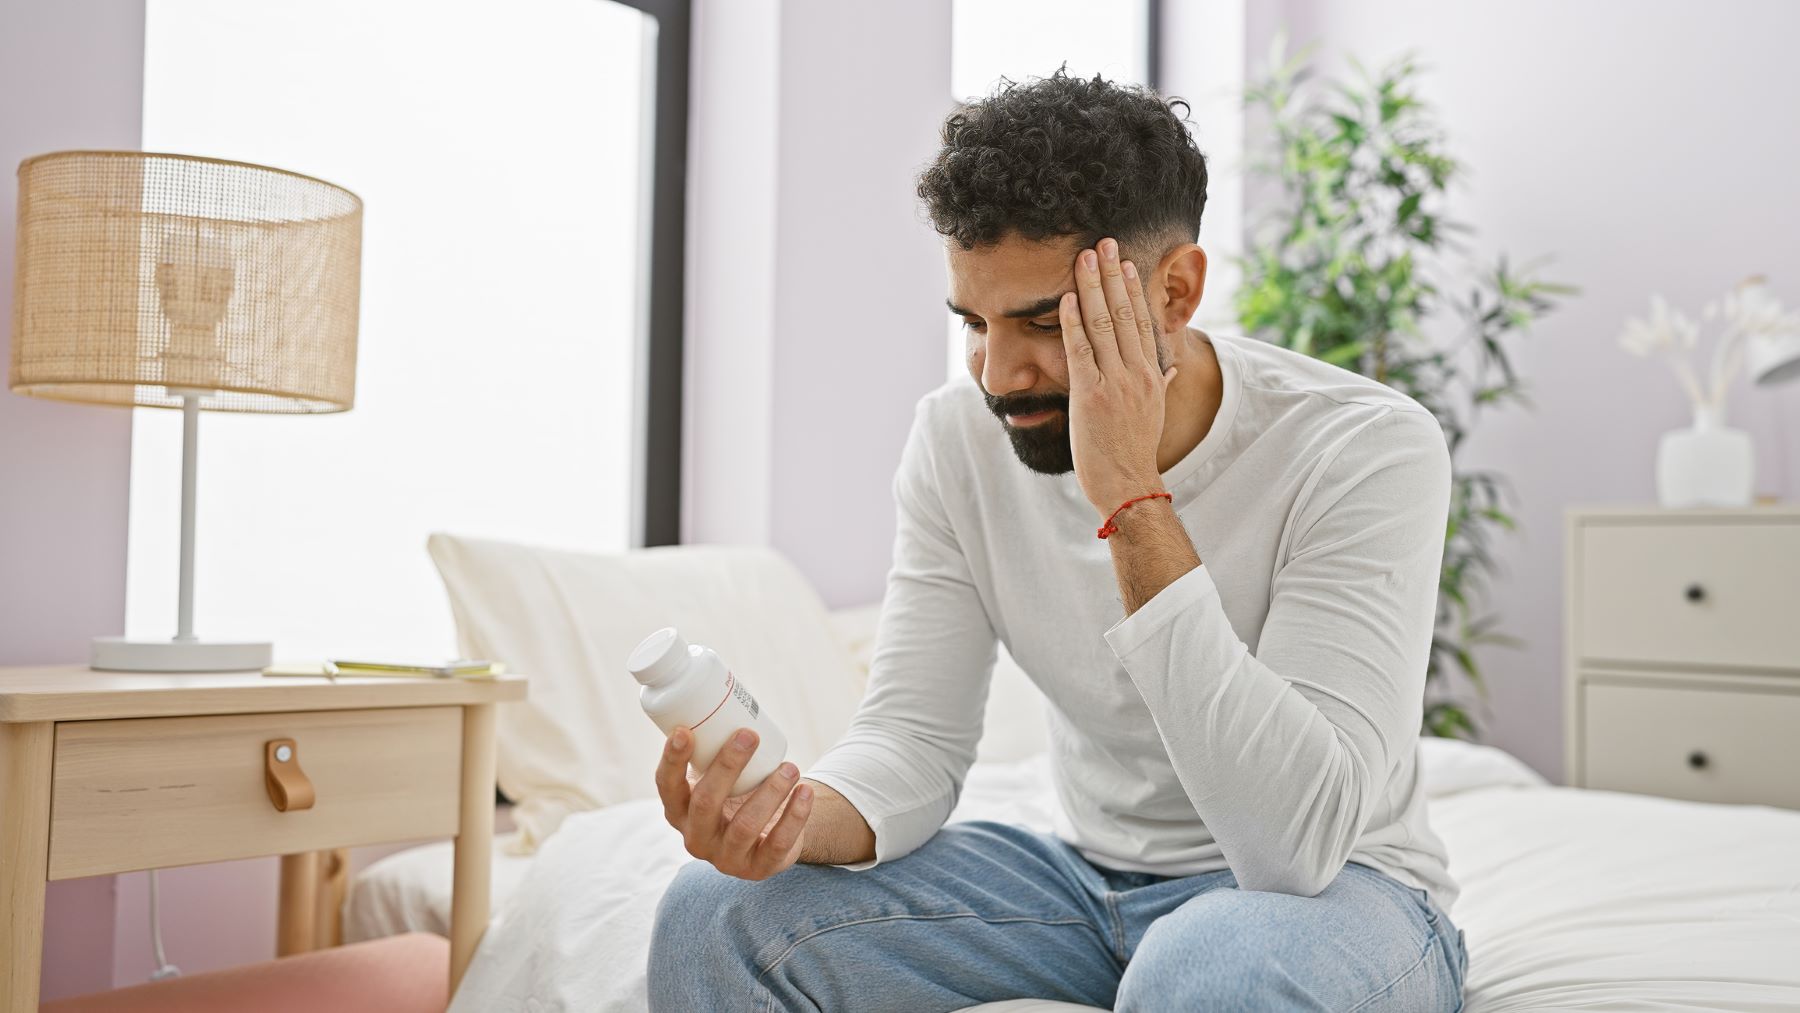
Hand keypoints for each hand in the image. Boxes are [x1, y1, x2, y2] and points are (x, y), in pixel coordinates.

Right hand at [656, 725, 812, 879]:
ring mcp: (727, 858)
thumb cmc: (737, 793)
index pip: (667, 787)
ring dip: (770, 791)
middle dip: (727, 766)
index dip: (672, 760)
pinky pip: (777, 844)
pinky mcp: (759, 868)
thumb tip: (714, 688)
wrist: (766, 836)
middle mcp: (697, 838)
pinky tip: (805, 792)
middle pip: (706, 803)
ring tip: (790, 766)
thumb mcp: (717, 777)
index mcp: (679, 812)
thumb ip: (710, 747)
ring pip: (745, 825)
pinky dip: (795, 816)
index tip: (685, 730)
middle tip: (749, 736)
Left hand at [1059, 238, 1176, 515]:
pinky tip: (1065, 299)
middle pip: (1125, 313)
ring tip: (1084, 258)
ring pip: (1104, 325)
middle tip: (1103, 242)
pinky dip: (1072, 323)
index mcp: (1152, 375)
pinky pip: (1080, 352)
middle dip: (1111, 275)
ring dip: (1091, 288)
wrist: (1128, 485)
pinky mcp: (1090, 397)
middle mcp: (1137, 373)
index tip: (1123, 261)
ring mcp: (1115, 384)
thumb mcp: (1154, 413)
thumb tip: (1172, 369)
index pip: (1142, 320)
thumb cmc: (1134, 452)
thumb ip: (1161, 385)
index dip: (1131, 288)